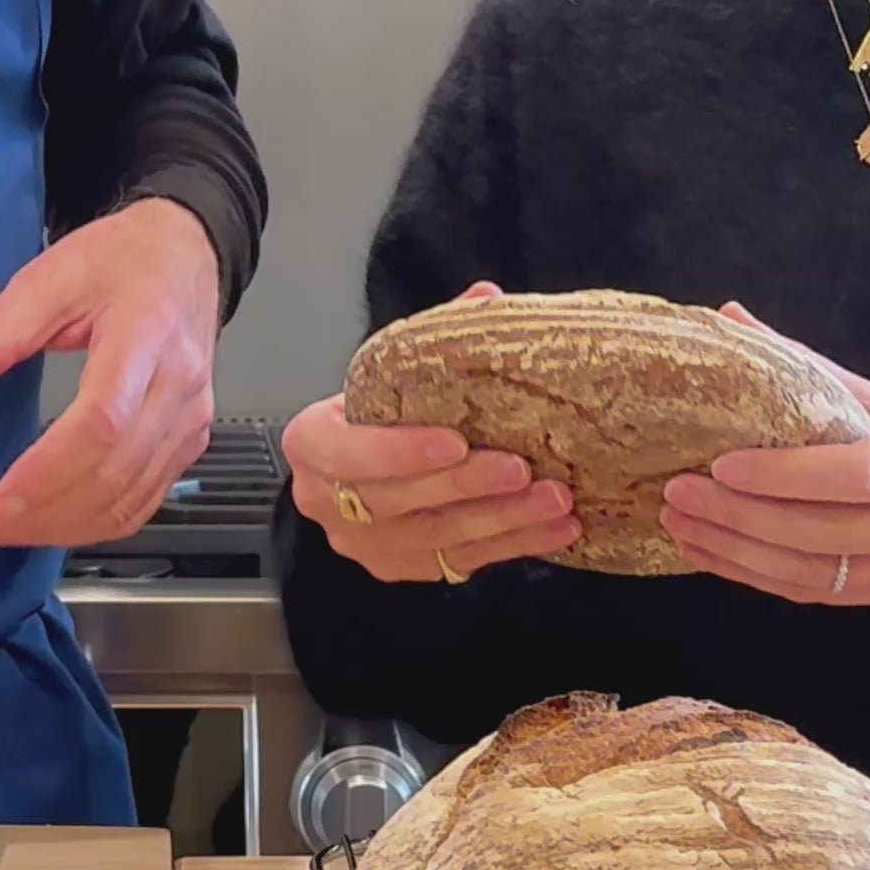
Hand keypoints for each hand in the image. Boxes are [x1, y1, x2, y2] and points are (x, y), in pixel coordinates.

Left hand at [0, 196, 220, 549]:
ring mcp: (190, 420)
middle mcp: (177, 388)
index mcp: (144, 338)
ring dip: (64, 529)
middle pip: (114, 475)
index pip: (102, 424)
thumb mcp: (54, 274)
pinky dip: (97, 523)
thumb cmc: (123, 260)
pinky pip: (147, 500)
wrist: (185, 253)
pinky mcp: (191, 440)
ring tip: (6, 530)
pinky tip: (53, 522)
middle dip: (42, 515)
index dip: (46, 473)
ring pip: (131, 500)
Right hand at [281, 282, 578, 584]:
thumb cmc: (375, 409)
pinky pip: (463, 562)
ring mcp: (365, 543)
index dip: (401, 452)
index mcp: (312, 443)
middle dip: (467, 487)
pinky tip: (557, 530)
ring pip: (437, 538)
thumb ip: (431, 339)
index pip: (348, 454)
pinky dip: (515, 544)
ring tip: (555, 499)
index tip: (456, 440)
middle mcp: (328, 501)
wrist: (358, 459)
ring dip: (503, 520)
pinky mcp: (404, 569)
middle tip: (521, 468)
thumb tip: (486, 300)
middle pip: (399, 502)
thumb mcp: (389, 369)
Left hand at [658, 302, 869, 605]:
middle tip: (680, 493)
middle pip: (828, 532)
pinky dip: (757, 576)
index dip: (787, 475)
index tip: (723, 464)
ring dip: (738, 553)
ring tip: (680, 524)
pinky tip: (711, 554)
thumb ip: (811, 369)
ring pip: (816, 574)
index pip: (859, 474)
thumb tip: (730, 319)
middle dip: (744, 517)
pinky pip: (818, 594)